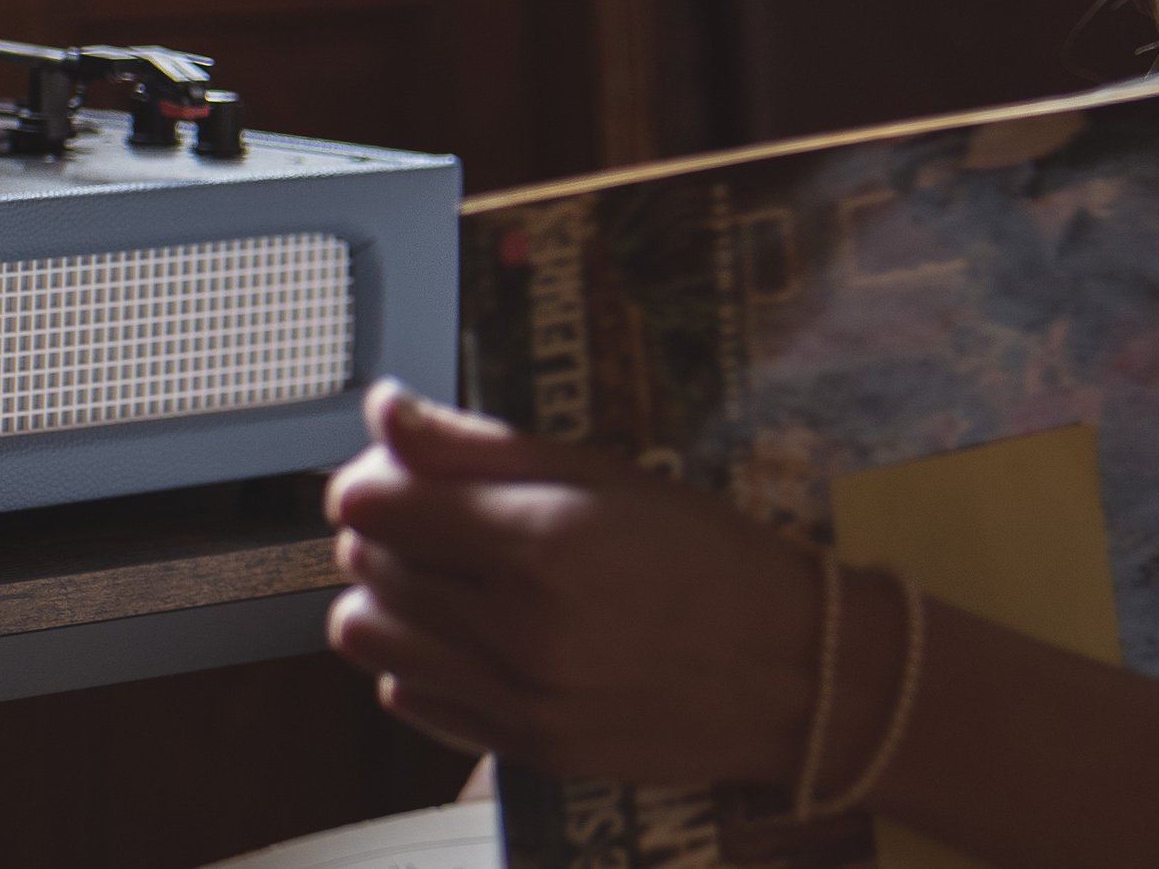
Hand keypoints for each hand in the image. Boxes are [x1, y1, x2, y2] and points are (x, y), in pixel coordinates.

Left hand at [324, 381, 823, 784]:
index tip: (399, 465)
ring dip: (389, 593)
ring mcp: (512, 698)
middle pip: (366, 564)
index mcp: (541, 543)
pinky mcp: (518, 747)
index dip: (373, 472)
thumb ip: (484, 444)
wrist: (793, 671)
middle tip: (440, 510)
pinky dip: (420, 658)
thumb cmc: (715, 560)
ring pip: (366, 637)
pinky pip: (406, 696)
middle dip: (387, 524)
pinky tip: (472, 633)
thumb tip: (388, 411)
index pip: (375, 502)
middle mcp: (515, 629)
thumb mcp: (610, 474)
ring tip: (448, 574)